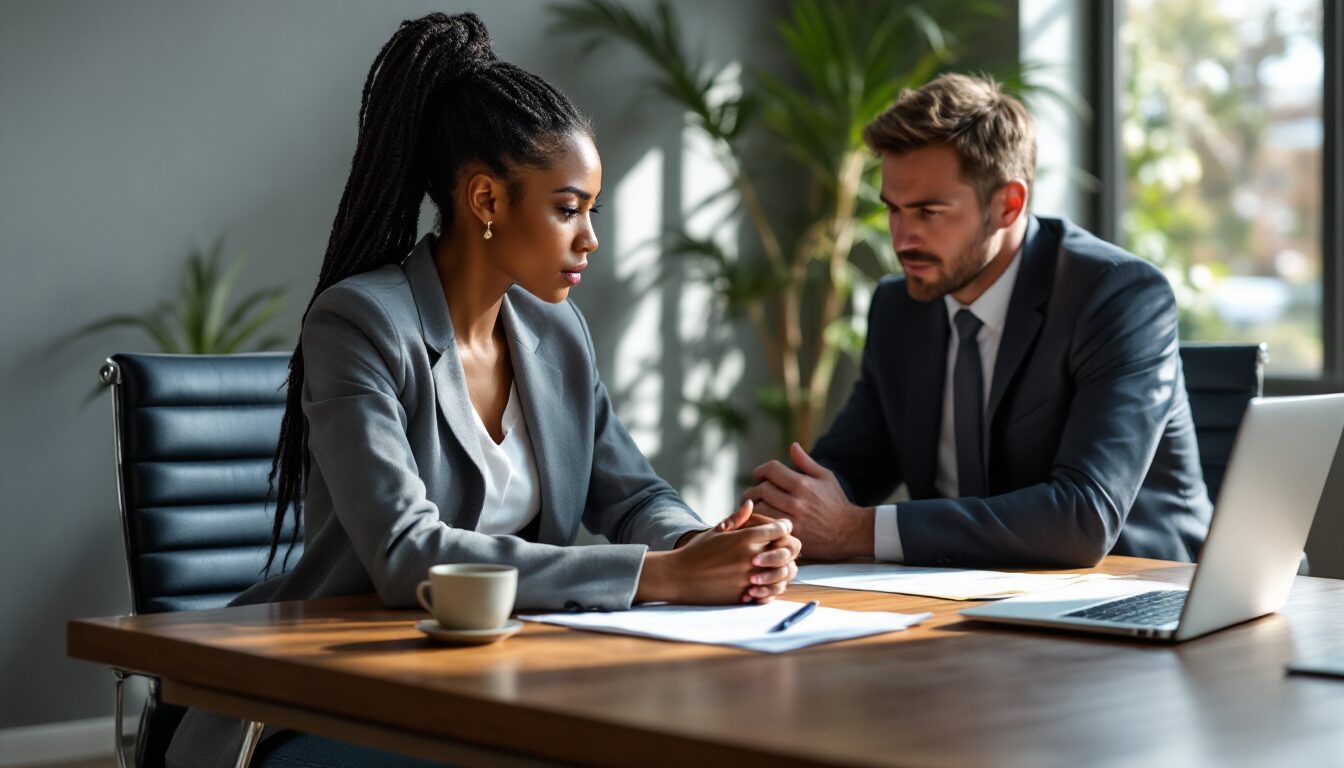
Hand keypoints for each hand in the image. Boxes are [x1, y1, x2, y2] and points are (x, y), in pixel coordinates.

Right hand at [638, 501, 800, 604]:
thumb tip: (751, 503)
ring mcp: (751, 577)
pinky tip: (765, 583)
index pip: (782, 528)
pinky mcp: (747, 595)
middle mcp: (752, 556)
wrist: (679, 576)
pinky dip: (772, 588)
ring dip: (783, 569)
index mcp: (746, 538)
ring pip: (786, 572)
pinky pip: (772, 592)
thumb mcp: (716, 531)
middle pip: (790, 549)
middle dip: (788, 548)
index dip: (783, 527)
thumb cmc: (696, 551)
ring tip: (776, 567)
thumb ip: (737, 518)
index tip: (779, 530)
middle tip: (783, 548)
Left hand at [743, 443, 874, 560]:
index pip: (772, 470)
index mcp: (803, 484)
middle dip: (754, 489)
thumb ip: (806, 462)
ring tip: (753, 507)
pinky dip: (759, 523)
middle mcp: (797, 501)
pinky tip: (759, 521)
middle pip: (762, 489)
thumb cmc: (837, 503)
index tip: (758, 476)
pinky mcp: (792, 536)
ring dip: (753, 507)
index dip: (760, 471)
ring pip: (760, 509)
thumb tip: (793, 445)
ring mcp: (793, 520)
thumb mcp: (826, 478)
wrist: (850, 532)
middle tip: (753, 493)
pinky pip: (767, 527)